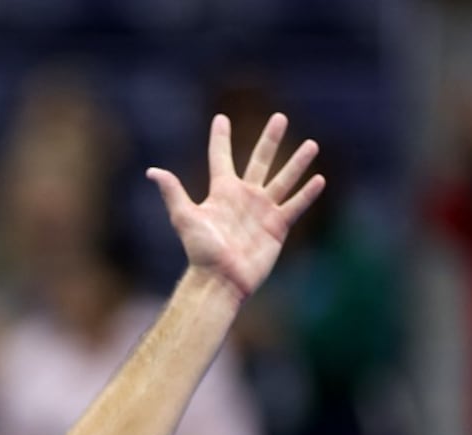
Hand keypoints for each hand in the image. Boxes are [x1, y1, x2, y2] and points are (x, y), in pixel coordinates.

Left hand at [147, 113, 323, 300]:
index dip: (220, 138)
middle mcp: (244, 197)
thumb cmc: (201, 250)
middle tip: (280, 117)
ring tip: (311, 143)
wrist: (221, 279)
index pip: (221, 157)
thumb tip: (152, 171)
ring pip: (284, 180)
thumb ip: (173, 192)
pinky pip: (295, 206)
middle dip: (270, 139)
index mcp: (222, 191)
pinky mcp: (277, 227)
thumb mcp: (185, 217)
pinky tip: (319, 179)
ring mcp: (262, 211)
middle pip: (260, 160)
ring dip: (297, 162)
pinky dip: (307, 194)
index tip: (221, 118)